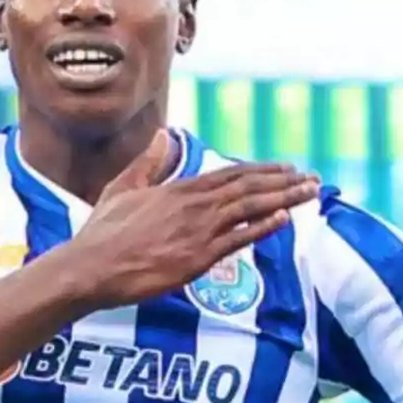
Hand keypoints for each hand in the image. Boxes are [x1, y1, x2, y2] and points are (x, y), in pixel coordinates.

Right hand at [69, 129, 319, 309]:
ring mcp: (198, 231)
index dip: (261, 171)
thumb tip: (162, 135)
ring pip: (250, 208)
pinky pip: (238, 239)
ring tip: (310, 193)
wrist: (92, 267)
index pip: (229, 175)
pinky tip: (283, 217)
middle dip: (283, 181)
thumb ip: (147, 163)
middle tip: (311, 178)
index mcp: (178, 189)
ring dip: (284, 199)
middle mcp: (193, 205)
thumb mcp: (122, 189)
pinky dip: (262, 226)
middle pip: (247, 187)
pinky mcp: (198, 258)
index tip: (284, 168)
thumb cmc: (103, 233)